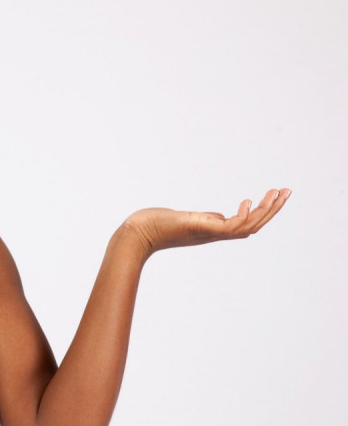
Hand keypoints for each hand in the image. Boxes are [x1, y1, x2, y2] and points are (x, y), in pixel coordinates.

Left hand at [122, 188, 290, 258]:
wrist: (137, 234)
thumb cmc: (157, 226)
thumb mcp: (190, 219)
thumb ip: (207, 219)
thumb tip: (219, 216)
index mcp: (215, 230)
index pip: (248, 223)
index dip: (264, 212)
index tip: (275, 194)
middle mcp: (216, 234)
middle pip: (254, 225)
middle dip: (273, 209)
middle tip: (288, 191)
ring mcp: (209, 233)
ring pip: (248, 226)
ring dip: (266, 210)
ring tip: (277, 192)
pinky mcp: (200, 228)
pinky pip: (230, 226)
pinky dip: (243, 215)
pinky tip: (249, 201)